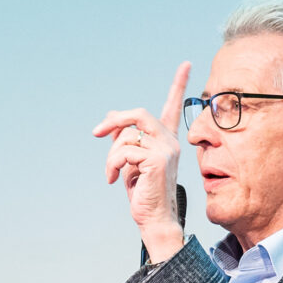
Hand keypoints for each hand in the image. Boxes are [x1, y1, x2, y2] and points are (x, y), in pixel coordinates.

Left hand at [92, 62, 190, 263]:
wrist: (153, 218)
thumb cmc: (143, 191)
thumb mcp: (129, 161)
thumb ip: (124, 138)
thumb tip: (111, 115)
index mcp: (166, 139)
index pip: (172, 107)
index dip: (179, 85)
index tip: (186, 64)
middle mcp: (169, 141)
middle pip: (137, 114)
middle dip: (113, 122)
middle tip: (96, 133)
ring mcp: (165, 150)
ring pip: (125, 137)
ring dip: (110, 157)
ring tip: (111, 174)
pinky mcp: (157, 160)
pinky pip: (124, 152)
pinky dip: (112, 166)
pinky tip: (112, 180)